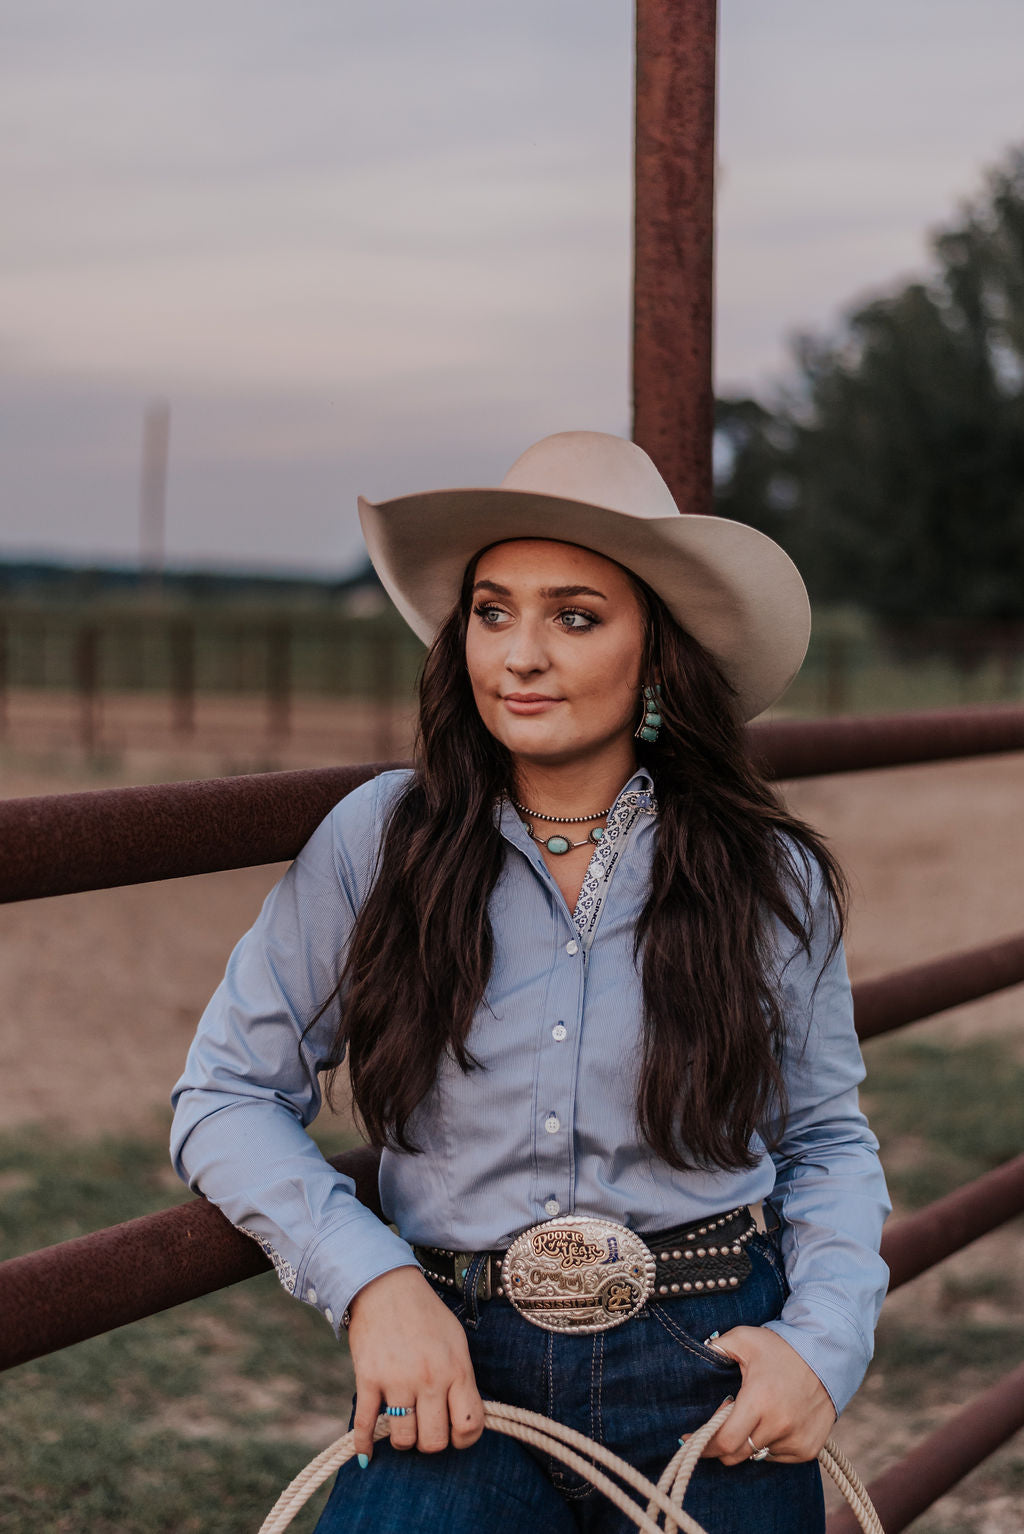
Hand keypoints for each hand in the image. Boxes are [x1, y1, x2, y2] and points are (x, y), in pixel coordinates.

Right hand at [346, 1266, 484, 1461]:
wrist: (387, 1286)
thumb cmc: (426, 1315)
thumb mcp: (456, 1342)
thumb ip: (462, 1379)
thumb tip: (464, 1418)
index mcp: (456, 1368)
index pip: (470, 1425)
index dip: (464, 1438)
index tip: (455, 1433)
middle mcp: (429, 1378)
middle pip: (434, 1441)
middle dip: (430, 1442)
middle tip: (425, 1428)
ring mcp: (397, 1380)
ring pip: (403, 1438)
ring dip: (403, 1438)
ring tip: (402, 1423)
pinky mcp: (368, 1379)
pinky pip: (365, 1424)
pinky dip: (364, 1445)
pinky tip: (367, 1454)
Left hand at [699, 1327, 836, 1463]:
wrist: (828, 1355)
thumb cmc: (781, 1347)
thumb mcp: (745, 1338)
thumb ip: (717, 1347)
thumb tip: (696, 1356)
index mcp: (759, 1400)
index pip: (725, 1441)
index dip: (704, 1444)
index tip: (688, 1439)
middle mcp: (779, 1425)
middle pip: (738, 1454)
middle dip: (724, 1442)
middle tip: (726, 1419)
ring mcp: (796, 1440)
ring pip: (757, 1455)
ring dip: (749, 1440)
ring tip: (756, 1412)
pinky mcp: (809, 1450)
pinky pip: (777, 1456)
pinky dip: (770, 1444)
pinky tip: (775, 1420)